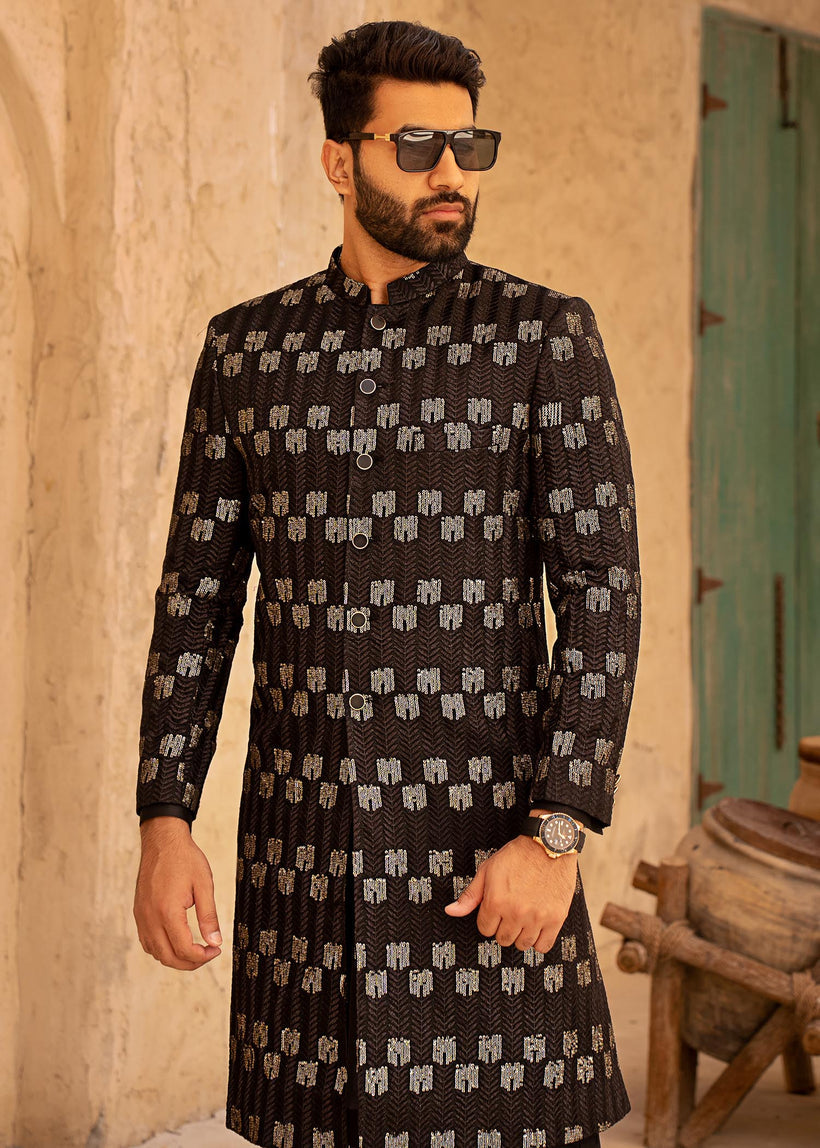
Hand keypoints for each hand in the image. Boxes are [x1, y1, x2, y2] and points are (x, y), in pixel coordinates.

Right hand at [133, 817, 222, 969]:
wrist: (162, 840)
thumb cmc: (184, 858)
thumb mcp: (204, 885)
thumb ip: (209, 916)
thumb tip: (215, 941)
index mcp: (167, 911)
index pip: (183, 949)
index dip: (202, 956)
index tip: (216, 949)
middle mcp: (150, 918)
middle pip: (168, 957)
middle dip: (190, 963)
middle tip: (208, 954)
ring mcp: (142, 916)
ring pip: (155, 953)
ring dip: (175, 958)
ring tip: (195, 949)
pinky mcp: (139, 913)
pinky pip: (147, 941)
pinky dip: (162, 948)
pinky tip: (176, 941)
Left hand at [443, 836, 577, 952]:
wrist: (547, 845)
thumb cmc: (519, 855)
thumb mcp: (487, 870)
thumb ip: (470, 895)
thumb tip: (452, 910)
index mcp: (496, 901)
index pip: (485, 929)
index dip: (488, 920)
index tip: (495, 912)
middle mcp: (516, 912)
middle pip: (503, 939)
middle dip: (503, 928)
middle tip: (509, 914)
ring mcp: (537, 917)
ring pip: (522, 944)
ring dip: (520, 935)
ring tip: (523, 919)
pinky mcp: (556, 918)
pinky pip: (543, 946)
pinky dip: (539, 941)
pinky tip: (536, 928)